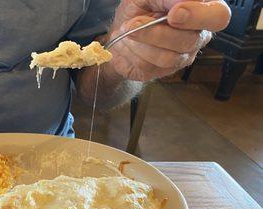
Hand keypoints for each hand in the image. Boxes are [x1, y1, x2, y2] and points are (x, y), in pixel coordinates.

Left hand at [106, 0, 230, 81]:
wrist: (120, 30)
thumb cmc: (139, 8)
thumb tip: (178, 4)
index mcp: (202, 10)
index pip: (218, 16)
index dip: (198, 16)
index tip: (174, 13)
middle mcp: (198, 36)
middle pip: (190, 41)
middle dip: (158, 33)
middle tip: (134, 23)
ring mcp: (183, 57)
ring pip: (168, 57)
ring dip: (141, 42)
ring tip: (127, 29)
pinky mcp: (164, 72)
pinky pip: (149, 67)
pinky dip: (133, 53)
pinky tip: (127, 43)